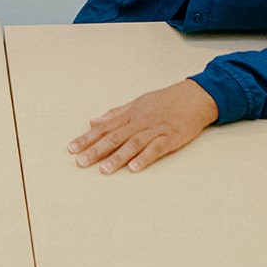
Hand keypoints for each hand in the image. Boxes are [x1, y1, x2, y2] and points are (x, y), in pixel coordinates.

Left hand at [67, 79, 218, 173]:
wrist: (194, 96)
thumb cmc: (165, 100)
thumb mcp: (137, 102)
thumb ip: (115, 113)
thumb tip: (93, 120)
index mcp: (130, 114)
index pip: (104, 128)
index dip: (87, 138)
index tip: (72, 148)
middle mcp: (139, 122)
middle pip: (114, 137)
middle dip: (95, 150)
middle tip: (80, 161)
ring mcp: (155, 130)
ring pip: (132, 144)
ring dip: (117, 157)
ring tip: (103, 169)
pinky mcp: (171, 138)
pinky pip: (156, 149)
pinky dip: (145, 158)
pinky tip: (135, 168)